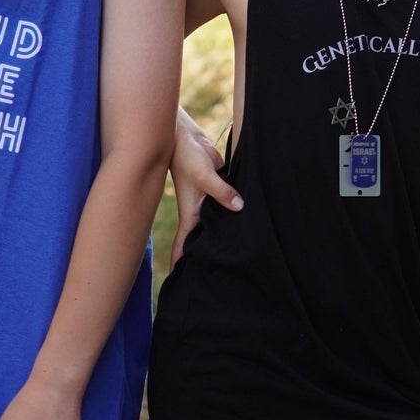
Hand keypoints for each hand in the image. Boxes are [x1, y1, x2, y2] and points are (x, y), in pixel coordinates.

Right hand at [169, 108, 241, 267]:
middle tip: (212, 278)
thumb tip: (239, 207)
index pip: (183, 244)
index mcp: (190, 214)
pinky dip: (231, 216)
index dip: (179, 262)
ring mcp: (208, 203)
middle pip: (200, 240)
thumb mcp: (205, 176)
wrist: (187, 139)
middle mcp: (198, 212)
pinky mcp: (218, 192)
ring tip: (232, 257)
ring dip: (220, 236)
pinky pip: (226, 208)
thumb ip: (222, 192)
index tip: (177, 280)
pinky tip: (243, 225)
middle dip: (202, 256)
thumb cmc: (189, 158)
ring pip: (215, 225)